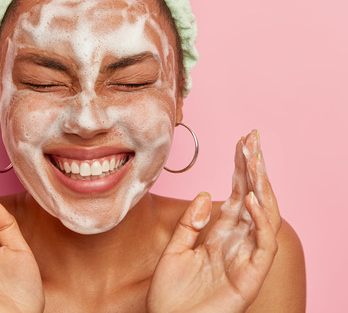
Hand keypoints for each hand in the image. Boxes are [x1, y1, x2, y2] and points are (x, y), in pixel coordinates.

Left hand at [148, 130, 280, 312]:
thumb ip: (190, 223)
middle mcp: (237, 243)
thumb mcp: (174, 250)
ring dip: (260, 186)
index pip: (236, 194)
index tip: (242, 142)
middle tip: (253, 139)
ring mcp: (246, 258)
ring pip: (263, 216)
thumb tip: (207, 194)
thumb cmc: (171, 295)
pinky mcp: (251, 275)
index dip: (240, 168)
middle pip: (252, 198)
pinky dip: (259, 220)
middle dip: (254, 169)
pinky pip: (263, 244)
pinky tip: (248, 198)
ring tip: (254, 160)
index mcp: (220, 235)